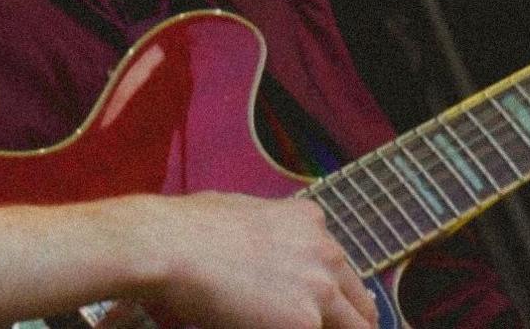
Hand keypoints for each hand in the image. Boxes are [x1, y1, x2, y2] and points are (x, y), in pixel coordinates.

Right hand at [117, 191, 378, 328]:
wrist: (170, 246)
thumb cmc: (184, 229)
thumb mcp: (237, 213)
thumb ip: (263, 234)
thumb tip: (253, 250)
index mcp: (309, 221)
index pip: (339, 270)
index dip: (330, 296)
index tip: (321, 312)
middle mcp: (324, 250)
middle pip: (360, 302)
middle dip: (347, 322)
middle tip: (323, 328)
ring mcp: (320, 287)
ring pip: (358, 326)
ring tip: (294, 327)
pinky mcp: (305, 322)